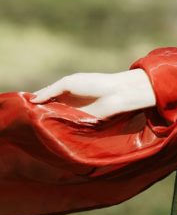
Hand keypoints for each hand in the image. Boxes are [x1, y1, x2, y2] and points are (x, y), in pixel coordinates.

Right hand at [30, 69, 155, 119]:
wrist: (115, 94)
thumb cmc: (93, 83)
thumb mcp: (69, 82)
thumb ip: (51, 90)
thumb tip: (33, 100)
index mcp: (63, 89)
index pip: (44, 96)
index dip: (34, 101)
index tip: (23, 107)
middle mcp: (66, 102)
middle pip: (48, 110)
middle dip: (38, 114)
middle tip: (25, 120)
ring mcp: (72, 113)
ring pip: (55, 120)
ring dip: (47, 123)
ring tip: (34, 127)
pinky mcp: (79, 124)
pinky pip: (65, 128)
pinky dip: (58, 129)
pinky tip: (48, 132)